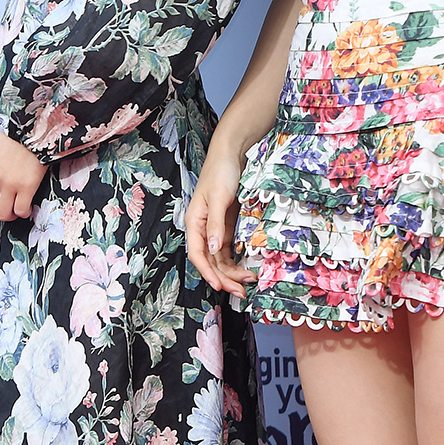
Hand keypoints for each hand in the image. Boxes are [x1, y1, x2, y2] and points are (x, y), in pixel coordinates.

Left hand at [0, 131, 46, 220]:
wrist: (35, 130)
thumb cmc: (15, 138)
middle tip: (1, 209)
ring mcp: (10, 184)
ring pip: (2, 214)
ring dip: (9, 215)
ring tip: (15, 208)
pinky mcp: (28, 186)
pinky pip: (21, 210)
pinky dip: (24, 212)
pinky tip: (27, 206)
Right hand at [186, 149, 255, 297]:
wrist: (233, 153)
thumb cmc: (220, 171)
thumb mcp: (218, 197)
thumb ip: (215, 224)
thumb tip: (213, 249)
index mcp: (195, 222)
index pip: (197, 254)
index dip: (206, 272)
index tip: (218, 286)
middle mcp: (204, 229)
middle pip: (211, 261)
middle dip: (224, 278)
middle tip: (241, 291)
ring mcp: (217, 228)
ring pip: (221, 259)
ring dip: (232, 273)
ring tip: (248, 283)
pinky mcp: (228, 226)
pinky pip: (230, 250)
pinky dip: (237, 261)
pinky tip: (247, 269)